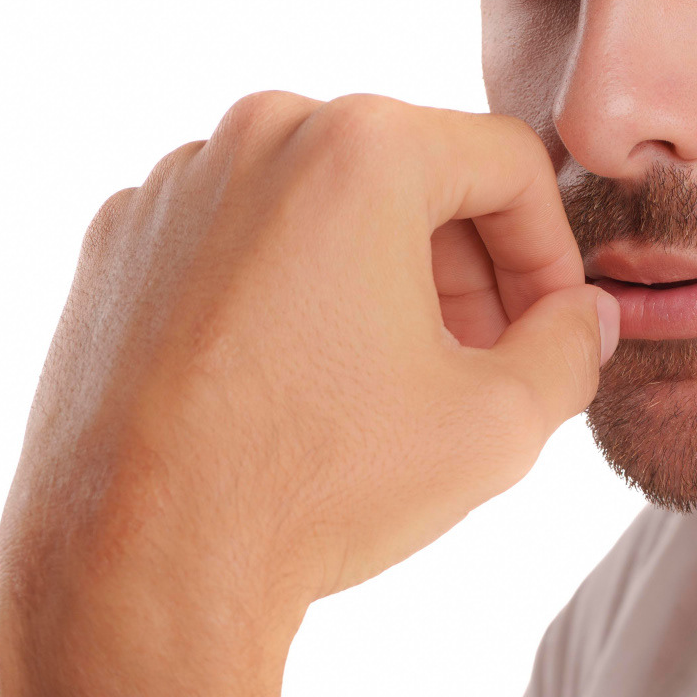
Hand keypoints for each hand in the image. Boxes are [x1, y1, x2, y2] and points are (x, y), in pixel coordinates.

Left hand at [0, 93, 615, 696]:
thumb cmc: (320, 488)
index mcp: (360, 146)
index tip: (546, 333)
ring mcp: (172, 186)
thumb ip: (570, 350)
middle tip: (475, 367)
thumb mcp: (497, 428)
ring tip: (379, 387)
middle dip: (461, 268)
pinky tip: (284, 391)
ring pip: (312, 206)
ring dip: (368, 279)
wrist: (139, 562)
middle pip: (406, 174)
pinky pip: (228, 243)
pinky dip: (275, 294)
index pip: (506, 164)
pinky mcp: (116, 243)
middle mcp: (256, 135)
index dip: (550, 254)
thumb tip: (580, 317)